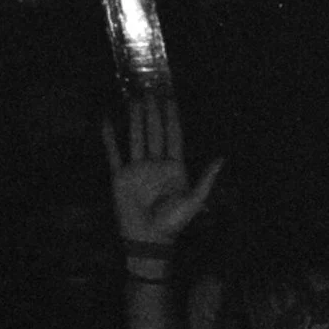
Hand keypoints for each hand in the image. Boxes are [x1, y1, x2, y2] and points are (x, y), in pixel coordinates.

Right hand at [101, 96, 222, 247]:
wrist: (150, 237)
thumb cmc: (174, 222)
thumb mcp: (194, 199)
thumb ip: (206, 178)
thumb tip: (222, 158)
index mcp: (175, 168)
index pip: (174, 137)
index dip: (172, 118)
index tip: (170, 100)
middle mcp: (156, 164)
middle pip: (154, 132)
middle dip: (153, 113)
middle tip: (150, 91)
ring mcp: (137, 168)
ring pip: (136, 137)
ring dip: (135, 119)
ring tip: (134, 100)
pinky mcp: (120, 175)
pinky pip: (114, 153)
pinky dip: (109, 137)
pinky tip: (107, 121)